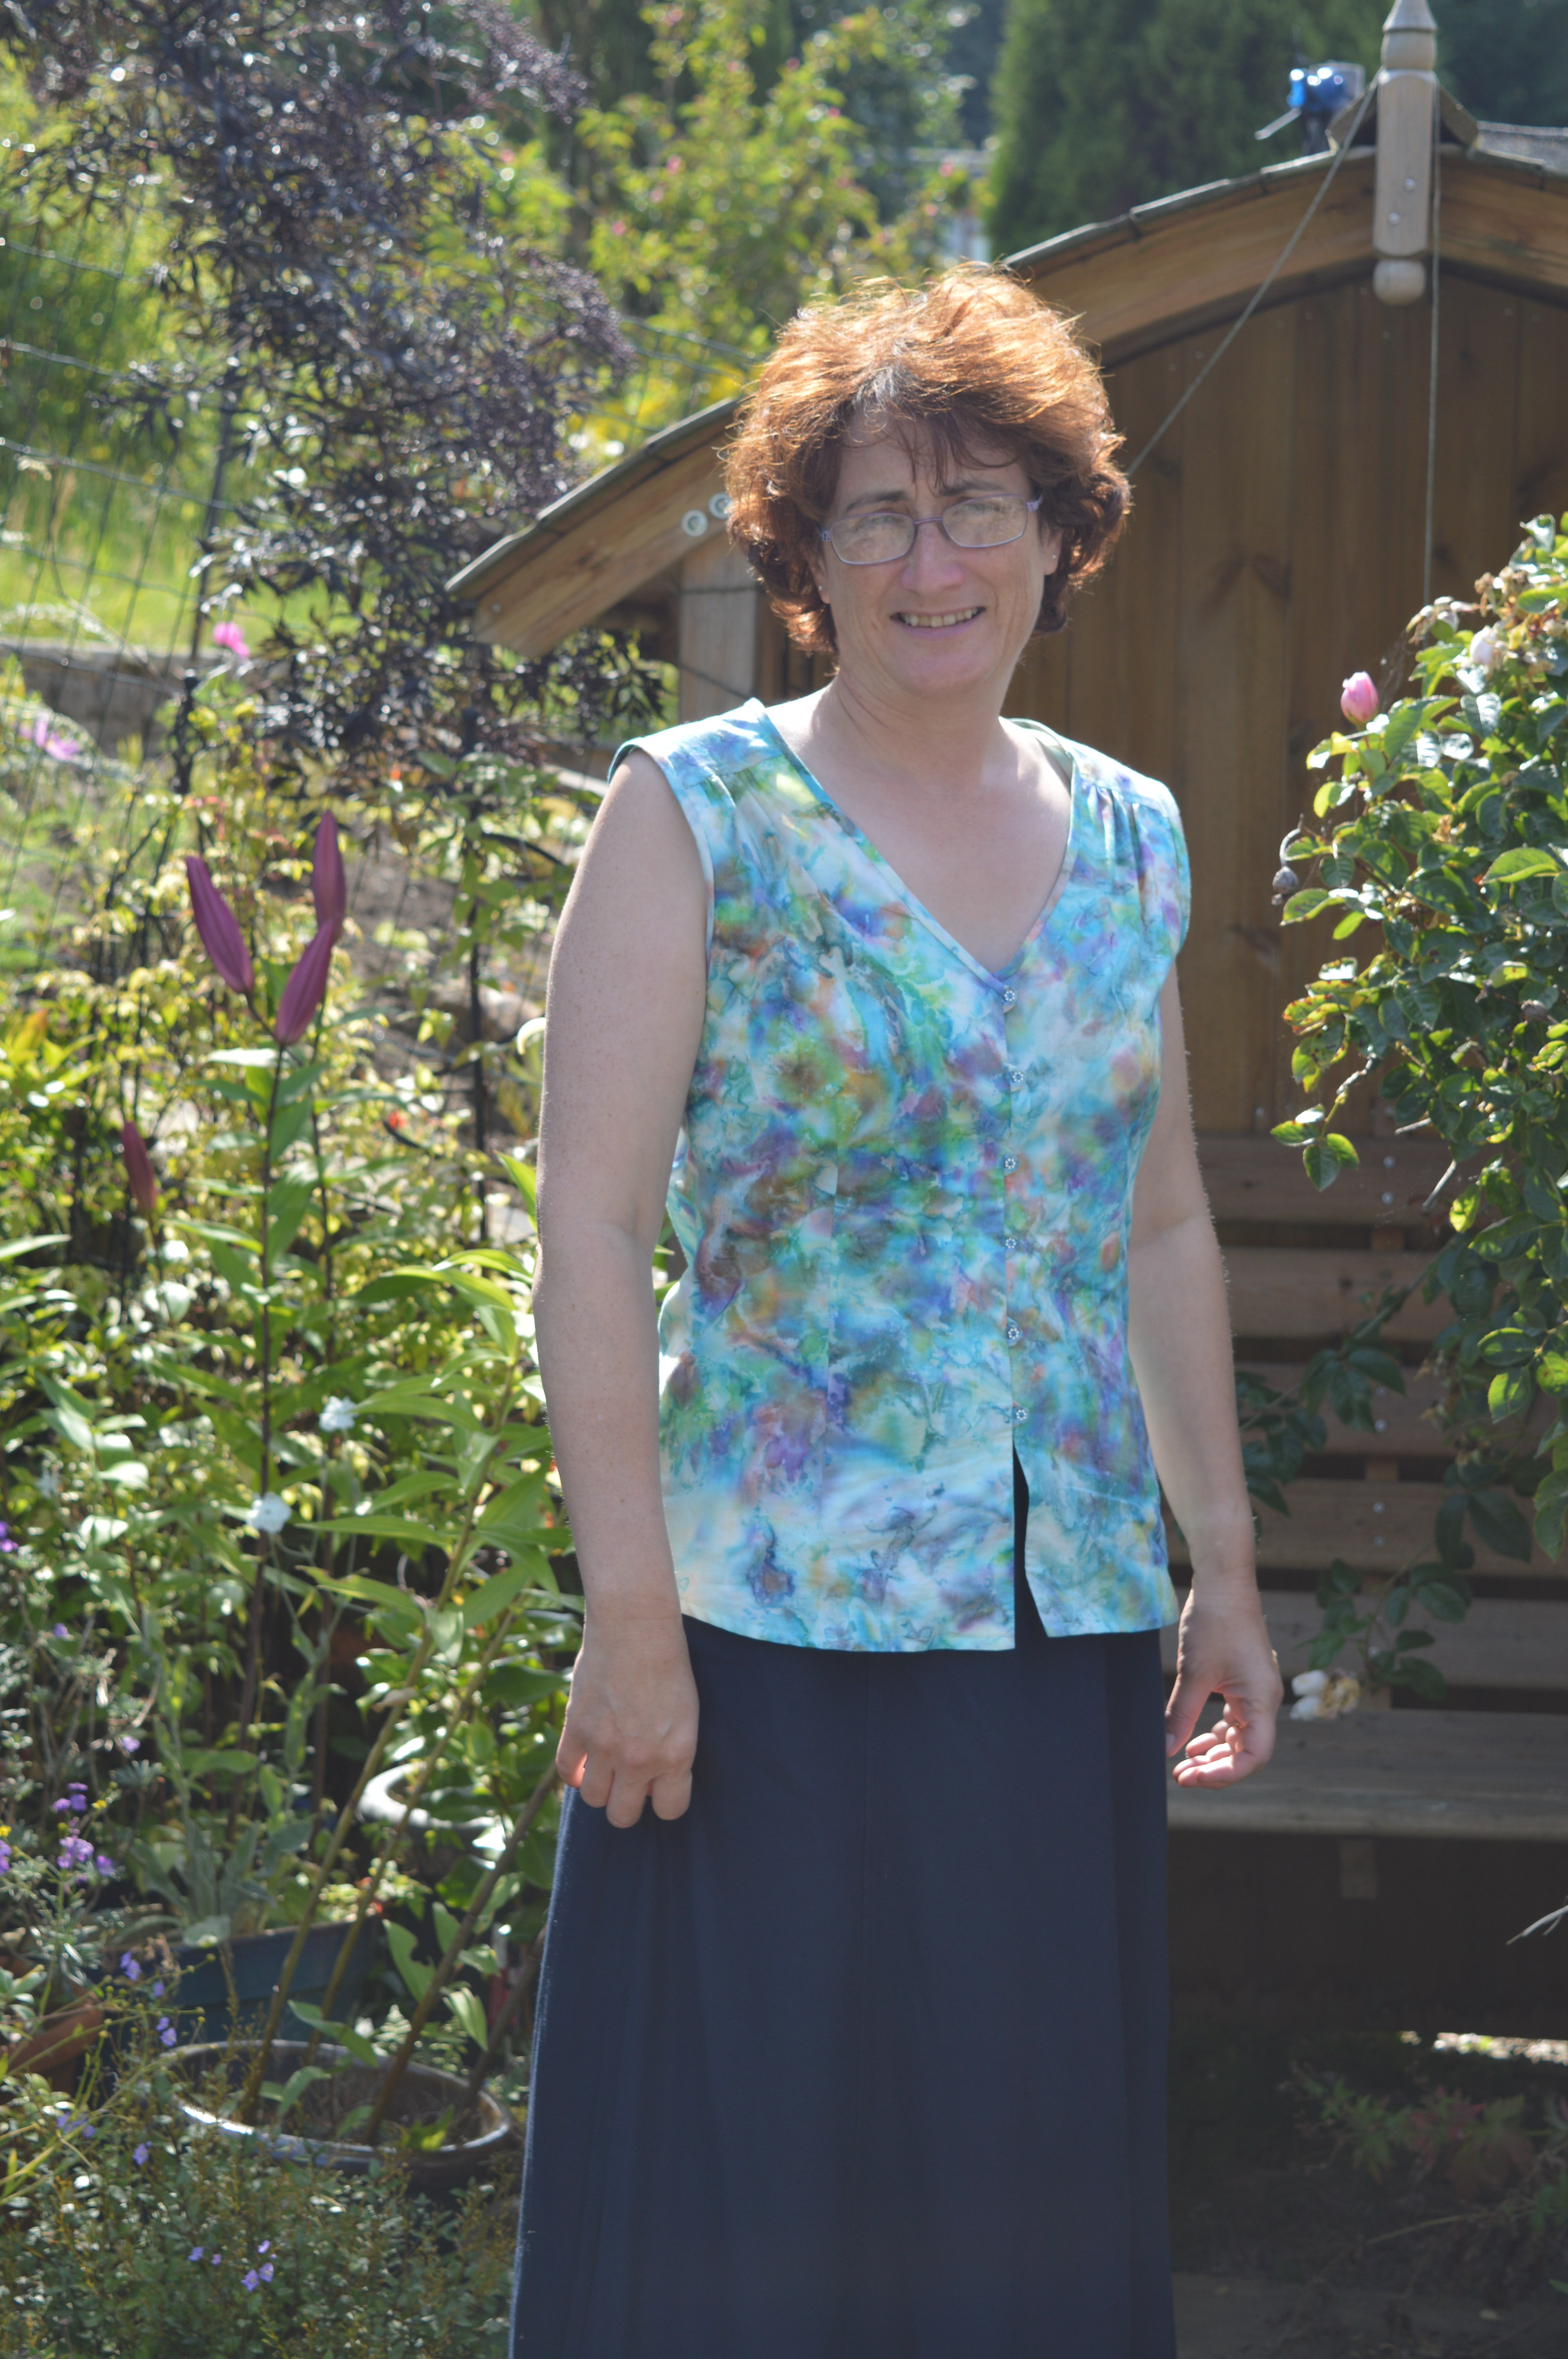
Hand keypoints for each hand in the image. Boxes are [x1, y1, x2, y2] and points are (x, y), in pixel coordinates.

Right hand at [557, 1600, 698, 1827]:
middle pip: (623, 1815)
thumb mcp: (686, 1715)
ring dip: (599, 1788)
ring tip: (606, 1767)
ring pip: (592, 1799)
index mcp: (676, 1755)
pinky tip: (583, 1760)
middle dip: (627, 1804)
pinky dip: (573, 1771)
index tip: (659, 1786)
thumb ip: (670, 1754)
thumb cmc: (669, 1666)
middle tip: (629, 1781)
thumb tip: (650, 1785)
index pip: (670, 1810)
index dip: (664, 1800)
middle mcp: (639, 1759)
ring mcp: (604, 1746)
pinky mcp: (576, 1728)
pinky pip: (565, 1771)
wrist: (637, 1627)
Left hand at [1165, 1581, 1281, 1787]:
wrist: (1223, 1582)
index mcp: (1263, 1700)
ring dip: (1214, 1753)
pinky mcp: (1242, 1683)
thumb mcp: (1194, 1673)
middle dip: (1215, 1768)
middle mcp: (1265, 1700)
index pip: (1254, 1756)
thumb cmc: (1214, 1622)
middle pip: (1247, 1751)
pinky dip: (1214, 1733)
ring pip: (1239, 1737)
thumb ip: (1180, 1714)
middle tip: (1181, 1777)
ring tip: (1184, 1764)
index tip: (1190, 1777)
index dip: (1223, 1774)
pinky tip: (1192, 1741)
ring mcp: (1255, 1691)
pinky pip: (1234, 1719)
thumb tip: (1163, 1749)